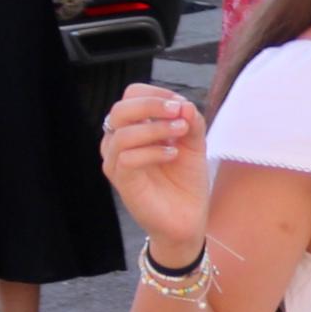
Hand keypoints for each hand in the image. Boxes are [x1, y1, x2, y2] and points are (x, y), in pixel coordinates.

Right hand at [98, 83, 210, 257]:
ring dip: (156, 128)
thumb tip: (183, 104)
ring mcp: (116, 162)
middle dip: (152, 105)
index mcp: (133, 127)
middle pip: (120, 109)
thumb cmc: (185, 179)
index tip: (182, 105)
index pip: (131, 95)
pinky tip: (173, 155)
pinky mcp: (121, 181)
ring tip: (181, 133)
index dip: (157, 93)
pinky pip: (126, 158)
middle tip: (179, 112)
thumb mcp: (194, 144)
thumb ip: (191, 121)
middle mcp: (118, 141)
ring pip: (122, 133)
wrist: (187, 218)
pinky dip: (153, 152)